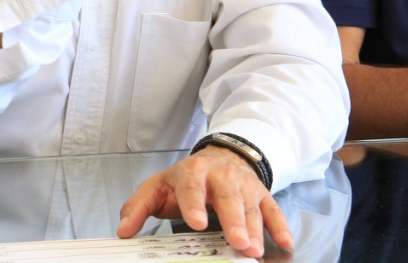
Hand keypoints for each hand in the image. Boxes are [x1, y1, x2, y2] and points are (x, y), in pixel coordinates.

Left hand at [117, 146, 290, 258]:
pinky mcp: (262, 195)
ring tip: (253, 250)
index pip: (192, 187)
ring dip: (255, 229)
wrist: (220, 158)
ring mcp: (244, 186)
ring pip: (251, 207)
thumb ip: (138, 207)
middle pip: (228, 198)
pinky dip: (280, 226)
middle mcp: (222, 177)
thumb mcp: (157, 187)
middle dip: (233, 220)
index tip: (196, 222)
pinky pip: (273, 211)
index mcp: (193, 173)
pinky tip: (285, 242)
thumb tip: (123, 231)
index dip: (194, 204)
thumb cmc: (186, 180)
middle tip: (236, 242)